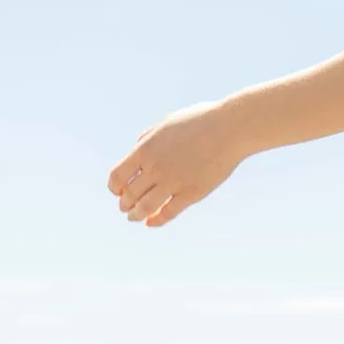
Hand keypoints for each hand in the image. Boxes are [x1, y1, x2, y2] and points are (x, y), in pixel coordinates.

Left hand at [108, 101, 249, 227]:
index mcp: (145, 149)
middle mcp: (155, 168)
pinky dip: (156, 220)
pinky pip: (168, 213)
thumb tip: (137, 150)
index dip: (114, 187)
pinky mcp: (191, 194)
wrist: (229, 128)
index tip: (117, 191)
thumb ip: (147, 138)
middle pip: (129, 195)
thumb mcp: (165, 124)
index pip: (117, 176)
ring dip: (135, 215)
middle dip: (124, 204)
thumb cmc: (199, 121)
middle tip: (125, 207)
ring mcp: (173, 182)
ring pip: (145, 208)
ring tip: (134, 217)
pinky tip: (152, 222)